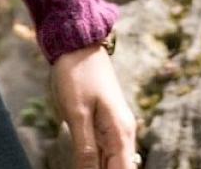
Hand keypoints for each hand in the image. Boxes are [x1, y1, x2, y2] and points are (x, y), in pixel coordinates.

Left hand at [51, 44, 139, 168]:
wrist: (77, 43)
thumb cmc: (76, 75)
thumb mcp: (77, 114)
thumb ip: (85, 148)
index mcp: (120, 132)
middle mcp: (124, 133)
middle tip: (80, 168)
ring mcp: (116, 128)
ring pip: (113, 163)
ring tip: (82, 166)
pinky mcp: (105, 123)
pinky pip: (106, 152)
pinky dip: (97, 163)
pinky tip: (84, 165)